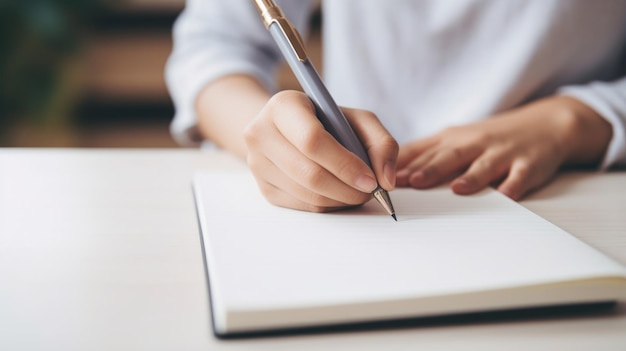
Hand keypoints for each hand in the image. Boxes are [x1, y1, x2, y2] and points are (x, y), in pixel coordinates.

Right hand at [244, 90, 397, 211]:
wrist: (286, 130)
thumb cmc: (325, 122)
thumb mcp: (357, 119)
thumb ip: (381, 143)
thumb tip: (386, 180)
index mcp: (284, 106)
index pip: (312, 140)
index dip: (345, 164)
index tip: (371, 180)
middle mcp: (261, 133)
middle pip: (310, 173)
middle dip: (347, 189)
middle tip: (370, 191)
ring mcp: (258, 163)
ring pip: (307, 194)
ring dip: (341, 199)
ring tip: (358, 191)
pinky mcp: (263, 188)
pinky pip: (303, 206)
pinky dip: (328, 205)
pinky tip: (339, 194)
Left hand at [396, 96, 611, 199]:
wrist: (544, 124)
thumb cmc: (489, 137)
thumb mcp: (455, 139)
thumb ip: (425, 154)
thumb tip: (389, 170)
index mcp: (453, 140)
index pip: (424, 151)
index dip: (404, 164)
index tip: (382, 175)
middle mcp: (475, 144)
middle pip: (450, 156)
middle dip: (430, 169)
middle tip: (411, 182)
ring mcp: (502, 154)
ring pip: (484, 165)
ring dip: (470, 176)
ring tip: (456, 188)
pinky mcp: (529, 164)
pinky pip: (521, 176)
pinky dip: (514, 185)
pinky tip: (506, 195)